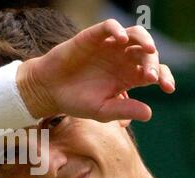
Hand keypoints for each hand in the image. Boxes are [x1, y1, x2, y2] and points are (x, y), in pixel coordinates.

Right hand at [17, 19, 174, 121]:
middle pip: (146, 54)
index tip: (166, 88)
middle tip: (150, 76)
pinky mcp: (93, 37)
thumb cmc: (75, 101)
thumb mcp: (101, 110)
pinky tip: (121, 40)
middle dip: (153, 64)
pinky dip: (117, 29)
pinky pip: (109, 27)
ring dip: (144, 40)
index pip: (154, 72)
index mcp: (127, 77)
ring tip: (148, 51)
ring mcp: (108, 47)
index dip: (164, 77)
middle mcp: (122, 59)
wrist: (49, 91)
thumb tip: (149, 114)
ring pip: (134, 34)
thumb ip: (123, 110)